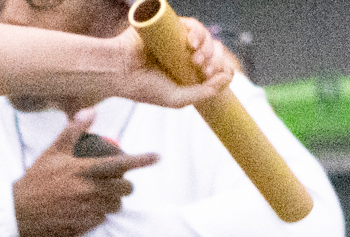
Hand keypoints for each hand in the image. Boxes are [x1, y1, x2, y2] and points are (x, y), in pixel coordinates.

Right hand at [13, 109, 158, 236]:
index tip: (157, 156)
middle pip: (124, 190)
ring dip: (113, 201)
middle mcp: (88, 192)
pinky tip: (84, 210)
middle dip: (125, 186)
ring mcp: (87, 212)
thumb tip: (91, 110)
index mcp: (83, 171)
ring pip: (115, 207)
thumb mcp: (52, 152)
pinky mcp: (83, 227)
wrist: (17, 213)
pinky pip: (101, 220)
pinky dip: (98, 214)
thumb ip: (73, 131)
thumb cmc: (35, 180)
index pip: (120, 164)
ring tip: (99, 197)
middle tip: (118, 183)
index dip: (141, 160)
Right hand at [109, 17, 232, 110]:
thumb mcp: (178, 99)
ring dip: (206, 45)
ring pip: (204, 35)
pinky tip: (192, 42)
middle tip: (203, 68)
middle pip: (212, 49)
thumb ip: (204, 92)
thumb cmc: (144, 88)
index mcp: (188, 70)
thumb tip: (229, 76)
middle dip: (214, 58)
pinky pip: (190, 24)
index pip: (214, 65)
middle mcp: (184, 53)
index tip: (213, 75)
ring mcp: (177, 38)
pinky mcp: (169, 26)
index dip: (220, 68)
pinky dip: (196, 31)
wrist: (120, 72)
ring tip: (195, 57)